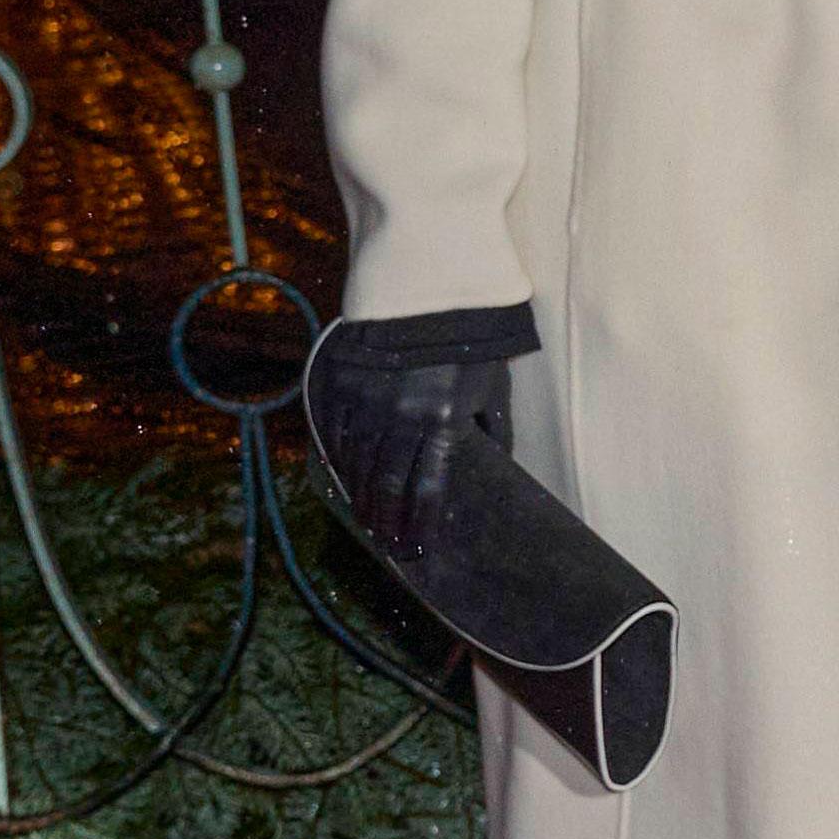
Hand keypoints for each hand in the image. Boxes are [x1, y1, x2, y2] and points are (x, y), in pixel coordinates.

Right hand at [307, 333, 517, 568]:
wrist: (431, 289)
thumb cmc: (472, 340)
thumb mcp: (494, 385)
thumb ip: (497, 428)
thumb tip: (502, 465)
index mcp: (444, 421)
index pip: (430, 488)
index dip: (422, 524)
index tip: (417, 550)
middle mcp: (403, 417)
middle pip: (389, 484)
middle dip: (387, 519)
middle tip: (386, 543)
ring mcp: (368, 400)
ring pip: (359, 463)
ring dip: (362, 496)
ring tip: (365, 519)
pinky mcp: (344, 382)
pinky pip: (336, 432)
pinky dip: (339, 459)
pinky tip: (345, 477)